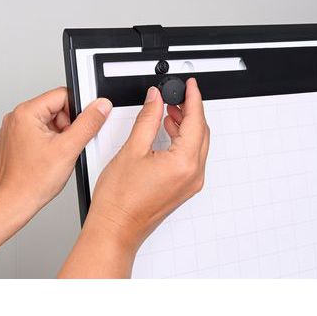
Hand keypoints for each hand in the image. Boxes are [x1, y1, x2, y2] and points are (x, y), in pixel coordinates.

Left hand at [0, 87, 112, 212]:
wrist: (11, 204)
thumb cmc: (31, 181)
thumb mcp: (69, 149)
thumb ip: (88, 123)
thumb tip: (100, 106)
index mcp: (26, 113)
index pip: (63, 95)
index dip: (78, 111)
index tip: (81, 127)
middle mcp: (15, 118)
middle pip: (55, 109)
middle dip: (67, 126)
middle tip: (67, 146)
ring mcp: (11, 131)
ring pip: (47, 122)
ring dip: (58, 136)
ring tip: (56, 156)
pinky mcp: (12, 143)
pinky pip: (35, 134)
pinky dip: (46, 144)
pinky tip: (46, 160)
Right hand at [59, 78, 209, 277]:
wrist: (115, 230)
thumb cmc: (120, 200)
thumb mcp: (132, 150)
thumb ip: (148, 119)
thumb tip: (156, 99)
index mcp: (184, 163)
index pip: (196, 121)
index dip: (193, 98)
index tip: (190, 85)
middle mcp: (193, 175)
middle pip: (201, 132)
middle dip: (191, 110)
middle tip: (179, 95)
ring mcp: (190, 183)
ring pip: (197, 145)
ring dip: (187, 125)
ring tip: (171, 111)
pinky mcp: (183, 188)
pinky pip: (191, 158)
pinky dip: (183, 141)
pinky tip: (169, 132)